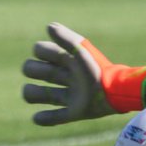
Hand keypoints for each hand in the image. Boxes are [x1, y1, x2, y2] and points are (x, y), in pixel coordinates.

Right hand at [22, 23, 145, 125]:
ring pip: (39, 94)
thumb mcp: (80, 50)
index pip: (39, 50)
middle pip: (34, 70)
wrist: (114, 91)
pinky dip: (43, 119)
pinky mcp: (73, 113)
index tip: (58, 57)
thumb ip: (66, 38)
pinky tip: (38, 116)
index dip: (42, 52)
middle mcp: (65, 77)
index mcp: (67, 60)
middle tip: (53, 74)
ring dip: (31, 93)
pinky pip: (52, 118)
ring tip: (43, 94)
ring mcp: (69, 96)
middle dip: (34, 70)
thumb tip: (49, 26)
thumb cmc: (96, 67)